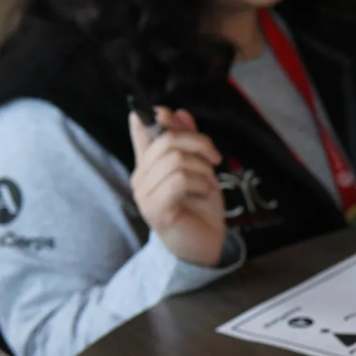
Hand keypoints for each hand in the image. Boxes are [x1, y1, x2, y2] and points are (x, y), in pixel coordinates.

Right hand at [129, 107, 226, 266]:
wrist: (207, 242)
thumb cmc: (201, 206)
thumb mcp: (200, 167)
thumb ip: (188, 141)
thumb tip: (179, 112)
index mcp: (150, 164)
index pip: (141, 132)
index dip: (151, 117)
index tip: (163, 112)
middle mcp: (141, 177)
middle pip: (166, 141)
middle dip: (198, 144)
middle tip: (215, 159)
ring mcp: (144, 194)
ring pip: (175, 160)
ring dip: (202, 169)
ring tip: (209, 183)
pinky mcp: (154, 209)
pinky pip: (179, 181)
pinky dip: (199, 183)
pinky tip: (206, 192)